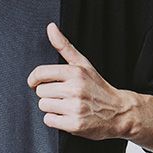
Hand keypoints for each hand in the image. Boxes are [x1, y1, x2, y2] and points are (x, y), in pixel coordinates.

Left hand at [26, 23, 131, 140]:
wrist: (119, 112)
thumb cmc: (98, 88)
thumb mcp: (83, 64)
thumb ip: (64, 46)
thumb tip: (50, 27)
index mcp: (75, 72)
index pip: (40, 73)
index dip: (34, 80)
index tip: (35, 83)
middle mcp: (75, 89)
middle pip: (40, 92)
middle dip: (48, 95)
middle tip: (63, 96)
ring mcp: (75, 108)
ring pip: (44, 106)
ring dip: (52, 108)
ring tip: (67, 106)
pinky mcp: (74, 125)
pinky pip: (50, 121)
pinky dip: (56, 120)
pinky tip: (68, 116)